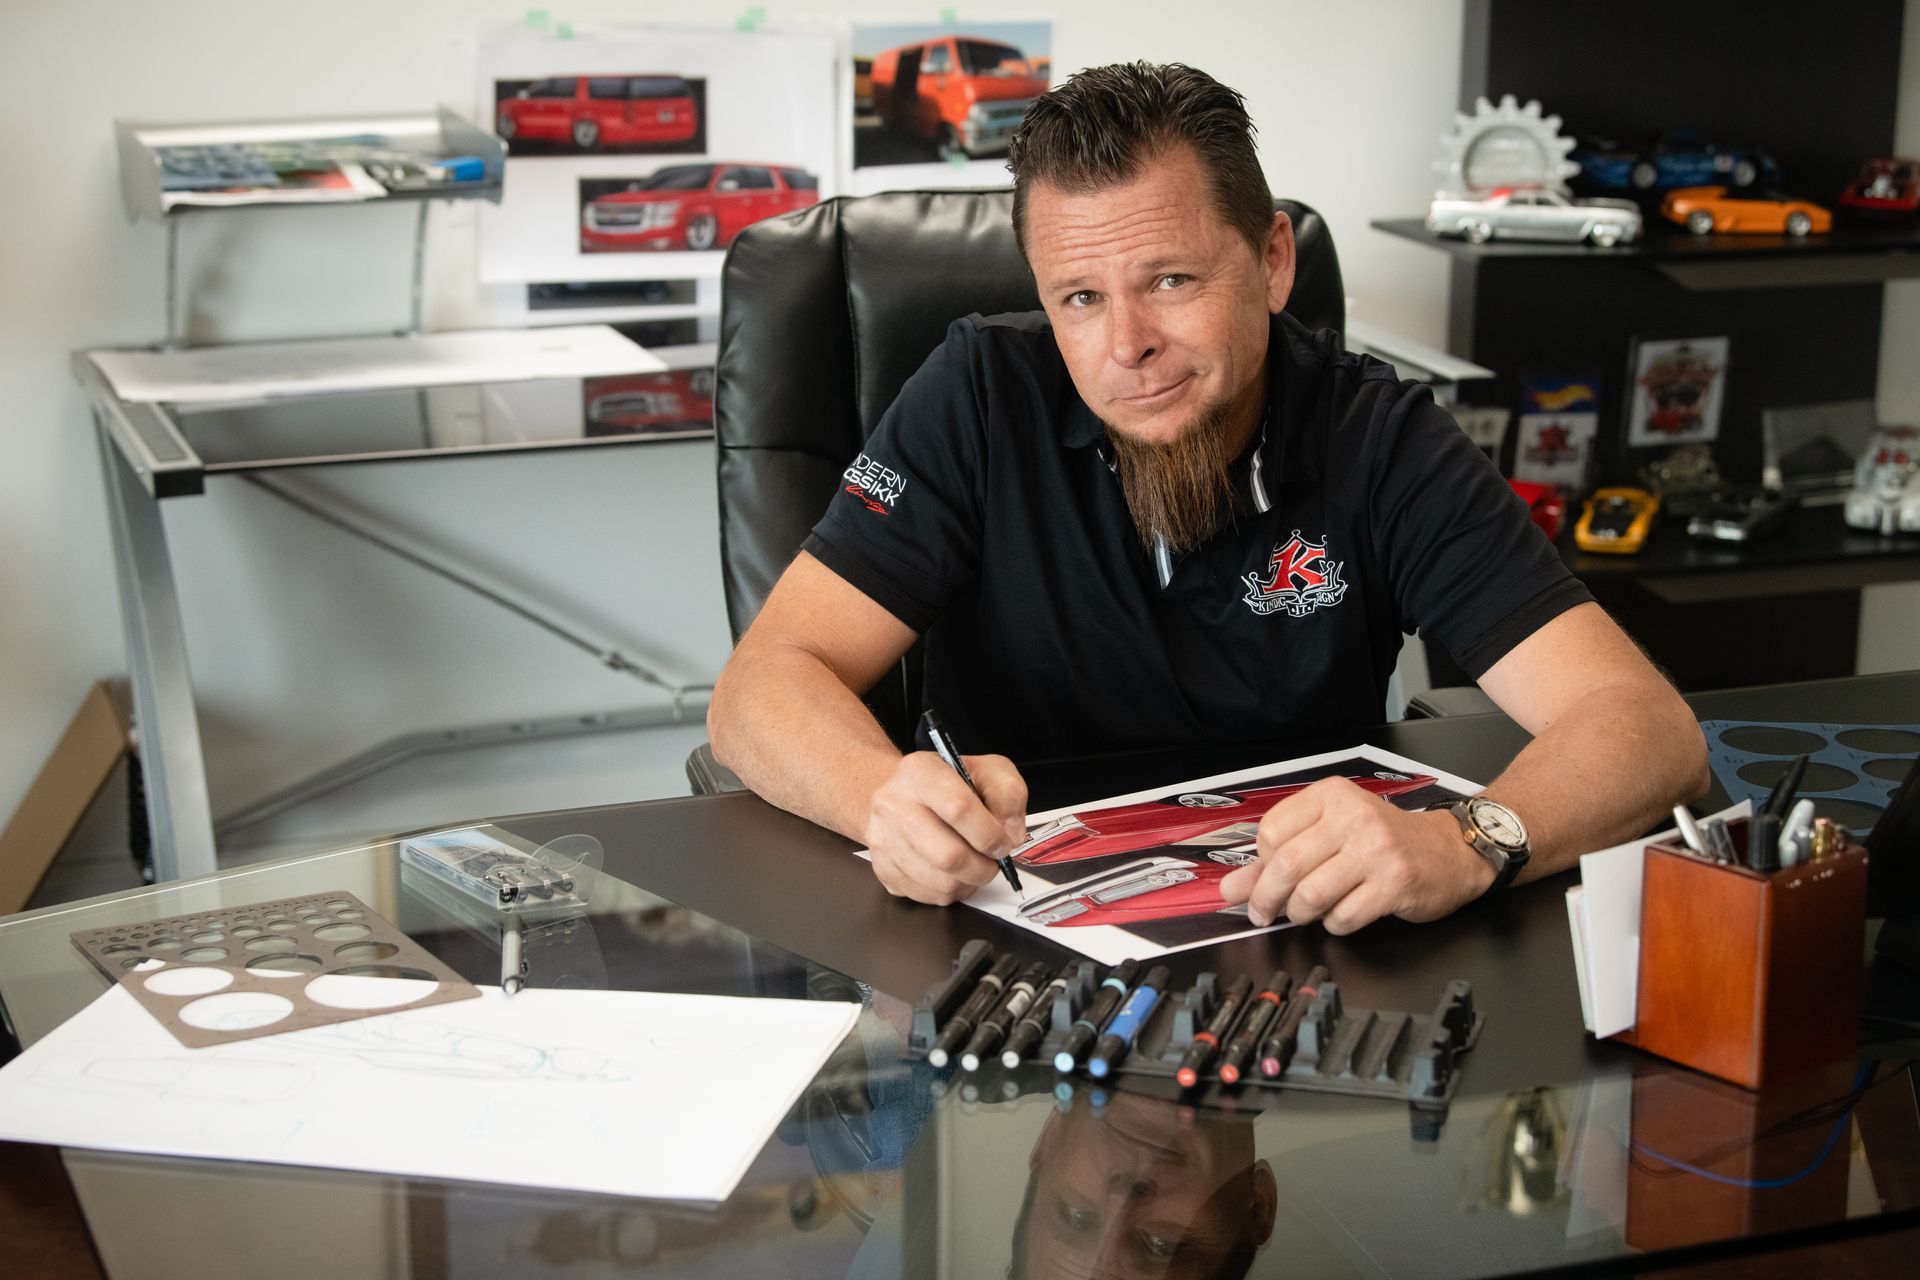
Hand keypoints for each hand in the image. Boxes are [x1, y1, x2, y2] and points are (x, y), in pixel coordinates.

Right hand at [864, 751, 1028, 904]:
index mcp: (919, 772)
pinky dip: (950, 891)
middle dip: (982, 867)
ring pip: (940, 882)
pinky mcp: (882, 868)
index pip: (959, 809)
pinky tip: (954, 873)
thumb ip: (1008, 794)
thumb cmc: (949, 784)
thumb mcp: (987, 770)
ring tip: (974, 866)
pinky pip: (926, 896)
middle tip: (992, 862)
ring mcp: (883, 839)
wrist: (904, 796)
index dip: (990, 834)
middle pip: (948, 855)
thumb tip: (1011, 833)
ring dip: (969, 882)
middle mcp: (892, 804)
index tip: (1003, 843)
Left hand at [1216, 778, 1493, 933]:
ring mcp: (1376, 851)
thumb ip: (1275, 860)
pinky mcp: (1394, 884)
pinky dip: (1334, 924)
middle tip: (1264, 912)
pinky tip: (1343, 914)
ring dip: (1301, 914)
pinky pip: (1344, 917)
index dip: (1262, 862)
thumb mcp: (1330, 836)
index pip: (1271, 830)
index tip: (1266, 874)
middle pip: (1286, 865)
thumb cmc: (1384, 842)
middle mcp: (1353, 817)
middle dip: (1267, 898)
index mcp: (1332, 796)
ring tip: (1308, 912)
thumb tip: (1229, 889)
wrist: (1451, 851)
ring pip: (1311, 895)